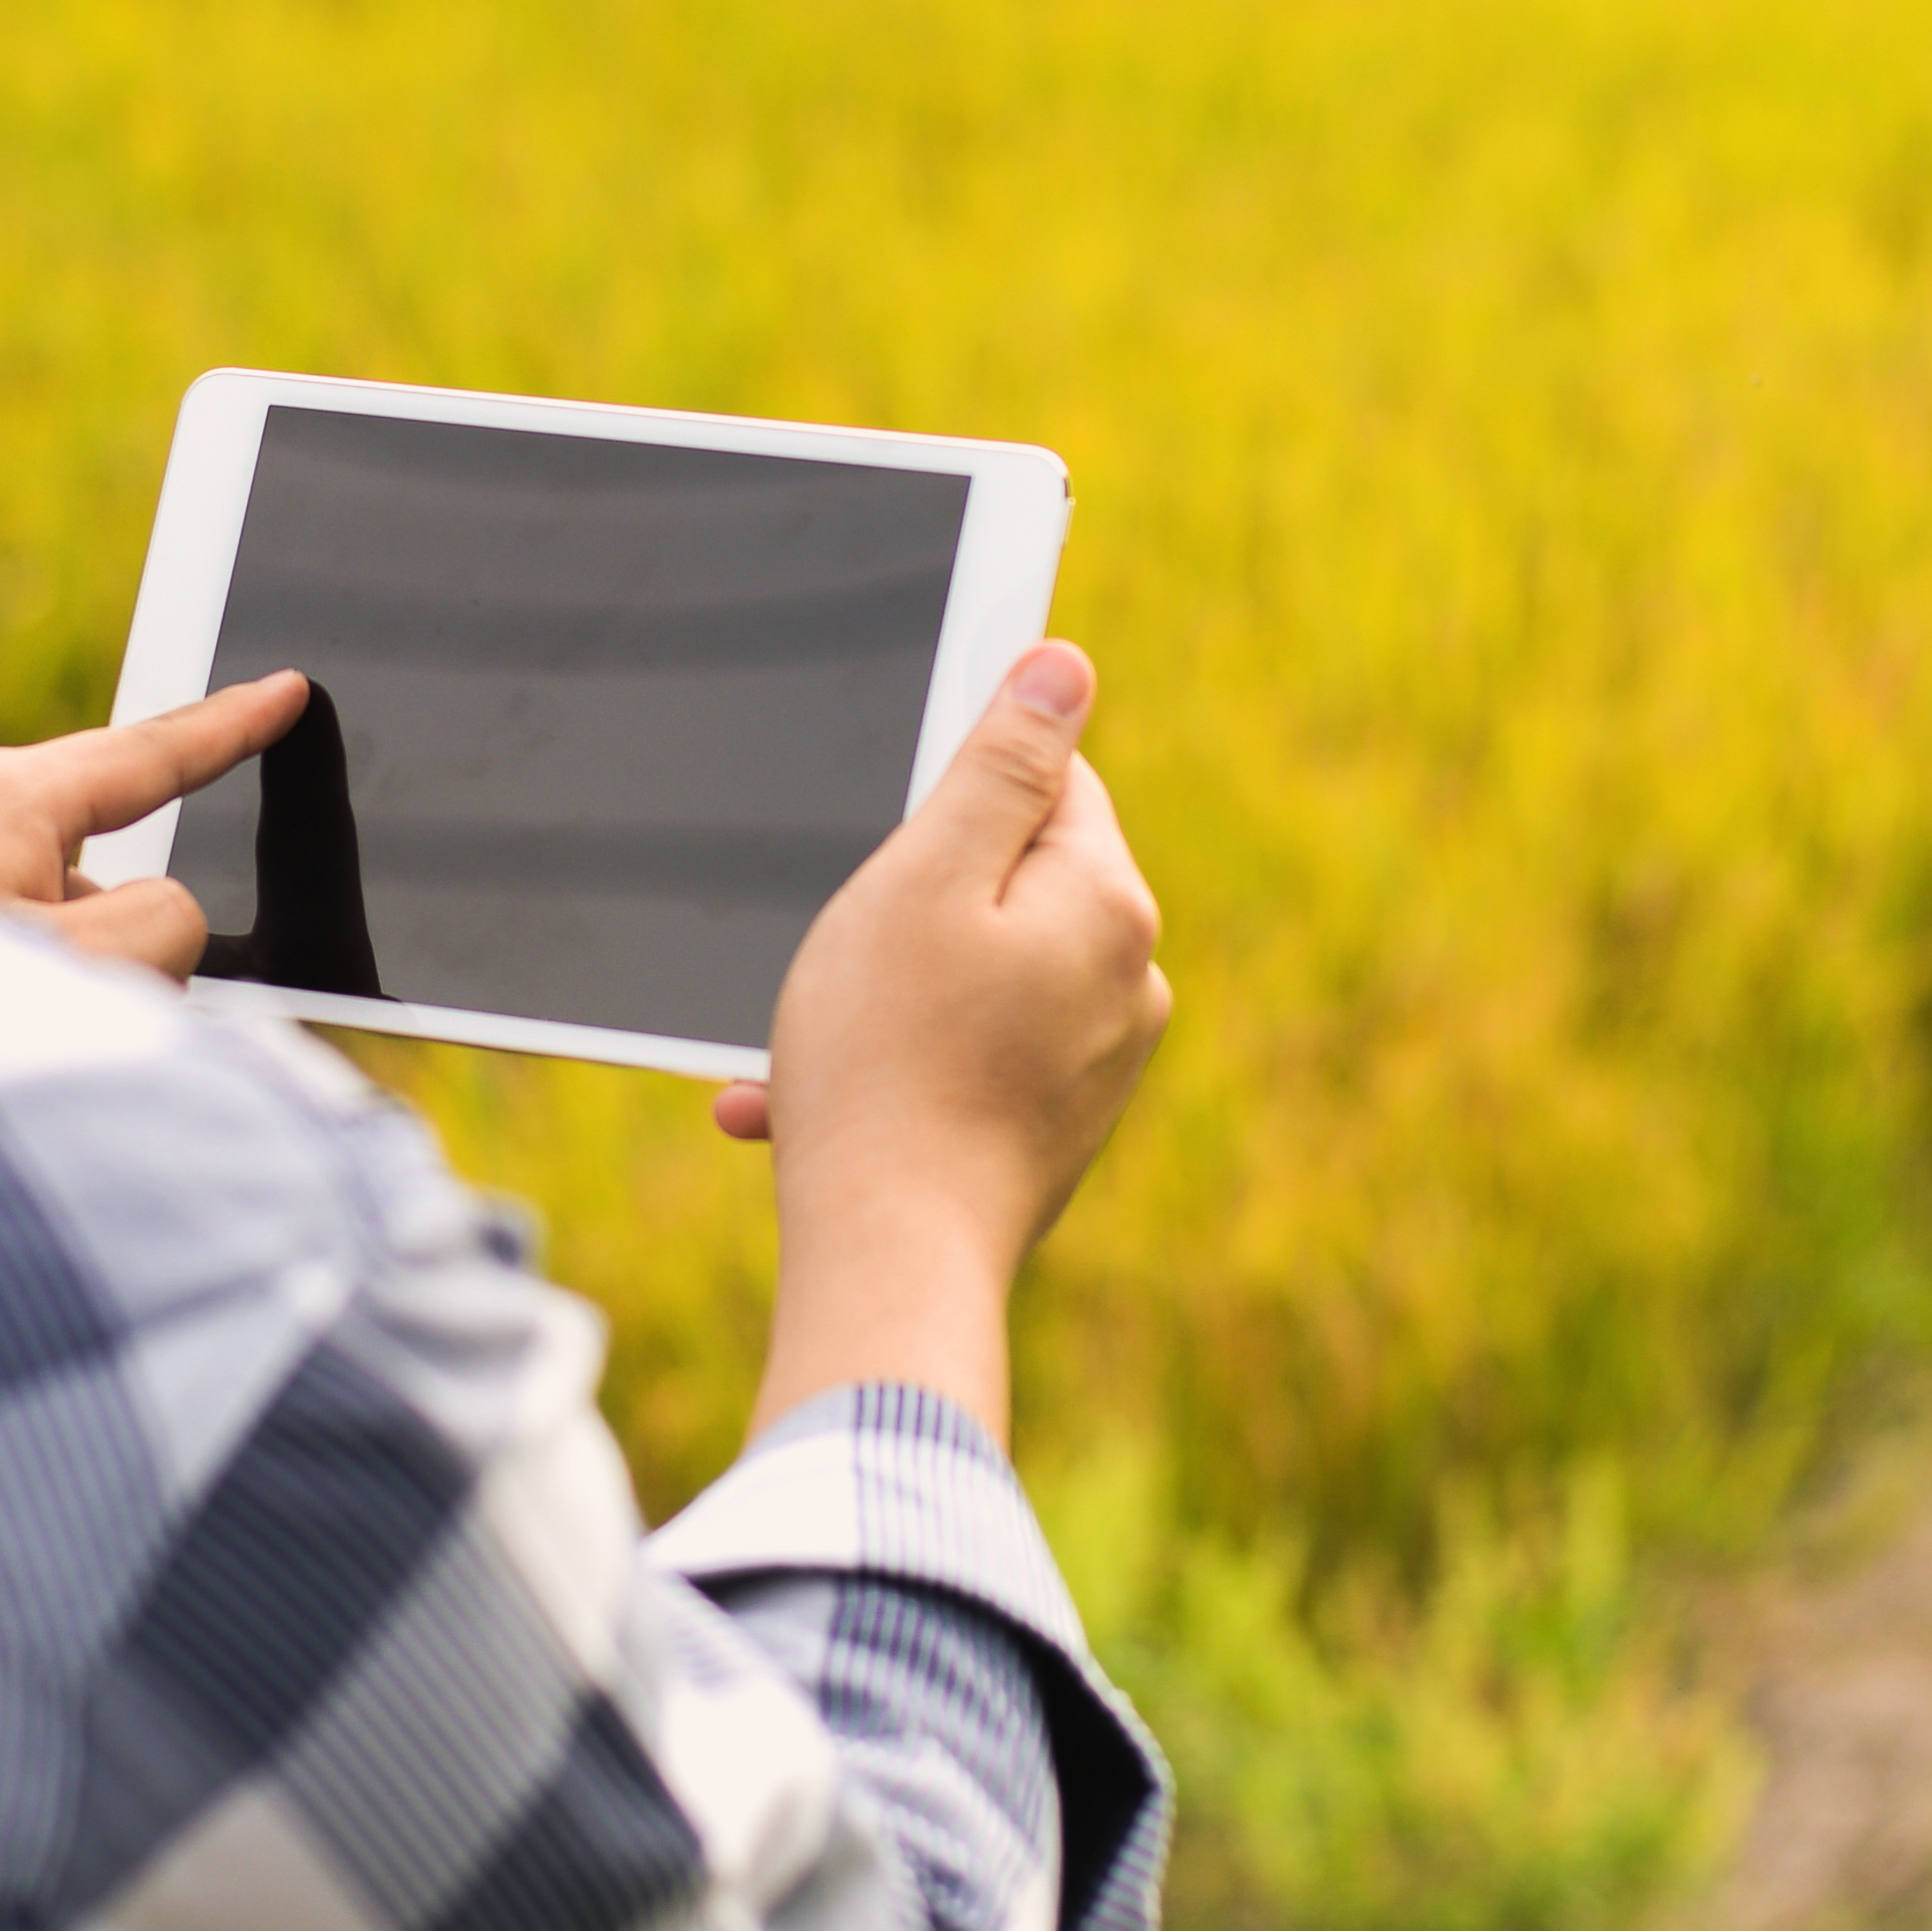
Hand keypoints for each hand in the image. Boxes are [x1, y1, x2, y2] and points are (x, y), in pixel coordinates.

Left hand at [0, 672, 303, 979]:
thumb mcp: (95, 969)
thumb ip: (163, 926)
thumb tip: (143, 927)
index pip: (146, 753)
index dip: (230, 728)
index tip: (283, 690)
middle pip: (84, 866)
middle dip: (112, 945)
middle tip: (99, 1026)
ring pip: (19, 930)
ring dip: (38, 996)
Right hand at [736, 641, 1170, 1440]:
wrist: (889, 1263)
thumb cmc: (887, 1066)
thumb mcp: (923, 878)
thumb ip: (1000, 767)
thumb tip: (1065, 667)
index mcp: (1107, 904)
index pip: (1049, 781)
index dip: (954, 793)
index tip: (886, 834)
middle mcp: (1127, 983)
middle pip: (1008, 881)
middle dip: (910, 904)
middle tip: (838, 954)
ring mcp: (1097, 1066)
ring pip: (975, 977)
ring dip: (884, 995)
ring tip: (807, 1048)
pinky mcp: (1054, 1130)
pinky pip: (969, 1059)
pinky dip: (894, 1067)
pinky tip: (804, 1106)